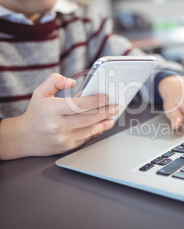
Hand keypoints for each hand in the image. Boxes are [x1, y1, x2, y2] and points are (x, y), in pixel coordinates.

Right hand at [0, 73, 118, 159]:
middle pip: (87, 118)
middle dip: (105, 112)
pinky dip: (95, 132)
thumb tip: (72, 82)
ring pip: (89, 130)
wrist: (23, 138)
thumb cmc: (36, 112)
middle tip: (115, 107)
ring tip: (112, 117)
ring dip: (103, 123)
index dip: (95, 100)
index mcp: (51, 109)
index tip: (107, 97)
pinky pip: (85, 138)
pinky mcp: (66, 147)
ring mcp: (62, 137)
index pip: (78, 104)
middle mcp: (57, 125)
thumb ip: (55, 81)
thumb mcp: (41, 92)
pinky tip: (102, 126)